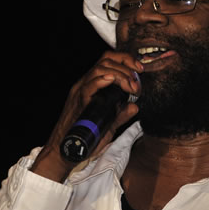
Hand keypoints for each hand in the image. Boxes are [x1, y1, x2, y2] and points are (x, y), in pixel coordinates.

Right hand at [31, 51, 141, 181]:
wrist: (68, 150)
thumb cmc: (85, 137)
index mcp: (92, 85)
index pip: (109, 61)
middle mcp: (85, 84)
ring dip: (120, 74)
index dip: (126, 60)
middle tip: (137, 82)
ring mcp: (81, 92)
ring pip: (99, 69)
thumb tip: (134, 107)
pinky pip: (89, 86)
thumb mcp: (108, 124)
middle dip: (127, 66)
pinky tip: (112, 81)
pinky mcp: (78, 102)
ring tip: (130, 86)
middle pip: (106, 60)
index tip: (140, 69)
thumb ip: (121, 115)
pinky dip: (102, 81)